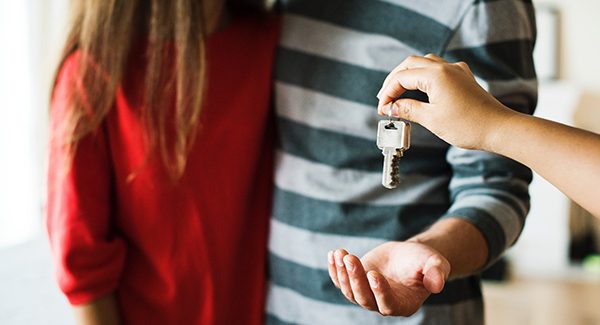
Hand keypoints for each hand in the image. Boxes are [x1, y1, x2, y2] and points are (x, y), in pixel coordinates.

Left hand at [327, 242, 449, 315]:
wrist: (409, 255)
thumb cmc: (424, 261)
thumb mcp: (435, 263)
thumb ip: (437, 273)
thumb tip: (438, 284)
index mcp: (403, 304)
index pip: (387, 304)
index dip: (379, 291)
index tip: (373, 273)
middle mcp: (382, 304)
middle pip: (364, 298)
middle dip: (355, 278)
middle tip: (350, 258)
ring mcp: (367, 294)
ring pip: (350, 291)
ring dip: (343, 273)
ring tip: (340, 254)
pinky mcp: (356, 283)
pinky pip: (341, 281)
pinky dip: (335, 269)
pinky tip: (333, 254)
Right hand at [376, 54, 515, 150]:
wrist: (499, 129)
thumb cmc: (468, 125)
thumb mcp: (432, 119)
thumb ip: (408, 109)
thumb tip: (392, 107)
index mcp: (436, 75)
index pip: (402, 77)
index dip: (388, 93)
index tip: (382, 109)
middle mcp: (446, 68)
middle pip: (410, 64)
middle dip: (394, 80)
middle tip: (385, 99)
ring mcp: (456, 71)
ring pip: (424, 63)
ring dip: (408, 76)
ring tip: (398, 93)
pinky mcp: (463, 78)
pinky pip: (438, 69)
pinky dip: (424, 77)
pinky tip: (421, 89)